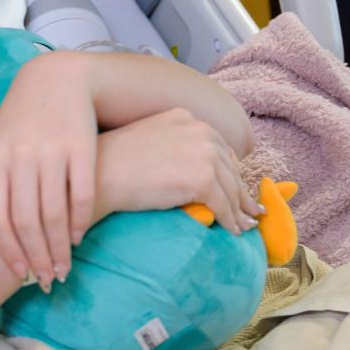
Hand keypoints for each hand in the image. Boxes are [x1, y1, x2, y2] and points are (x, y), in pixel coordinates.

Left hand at [0, 52, 96, 292]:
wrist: (56, 79)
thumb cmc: (18, 122)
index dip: (7, 250)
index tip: (19, 274)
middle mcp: (21, 156)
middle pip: (26, 219)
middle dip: (37, 256)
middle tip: (45, 279)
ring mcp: (52, 151)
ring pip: (54, 211)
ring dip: (60, 246)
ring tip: (63, 268)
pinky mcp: (81, 146)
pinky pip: (82, 193)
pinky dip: (80, 219)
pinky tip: (79, 236)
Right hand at [93, 108, 262, 232]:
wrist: (97, 176)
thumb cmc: (110, 163)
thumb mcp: (147, 141)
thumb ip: (173, 146)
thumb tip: (192, 168)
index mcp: (184, 118)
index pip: (218, 147)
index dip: (230, 172)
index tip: (238, 189)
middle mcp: (199, 129)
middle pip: (230, 167)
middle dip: (240, 192)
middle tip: (251, 212)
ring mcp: (202, 154)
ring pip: (231, 188)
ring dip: (239, 211)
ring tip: (244, 226)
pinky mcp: (202, 179)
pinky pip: (225, 206)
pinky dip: (231, 222)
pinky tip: (232, 232)